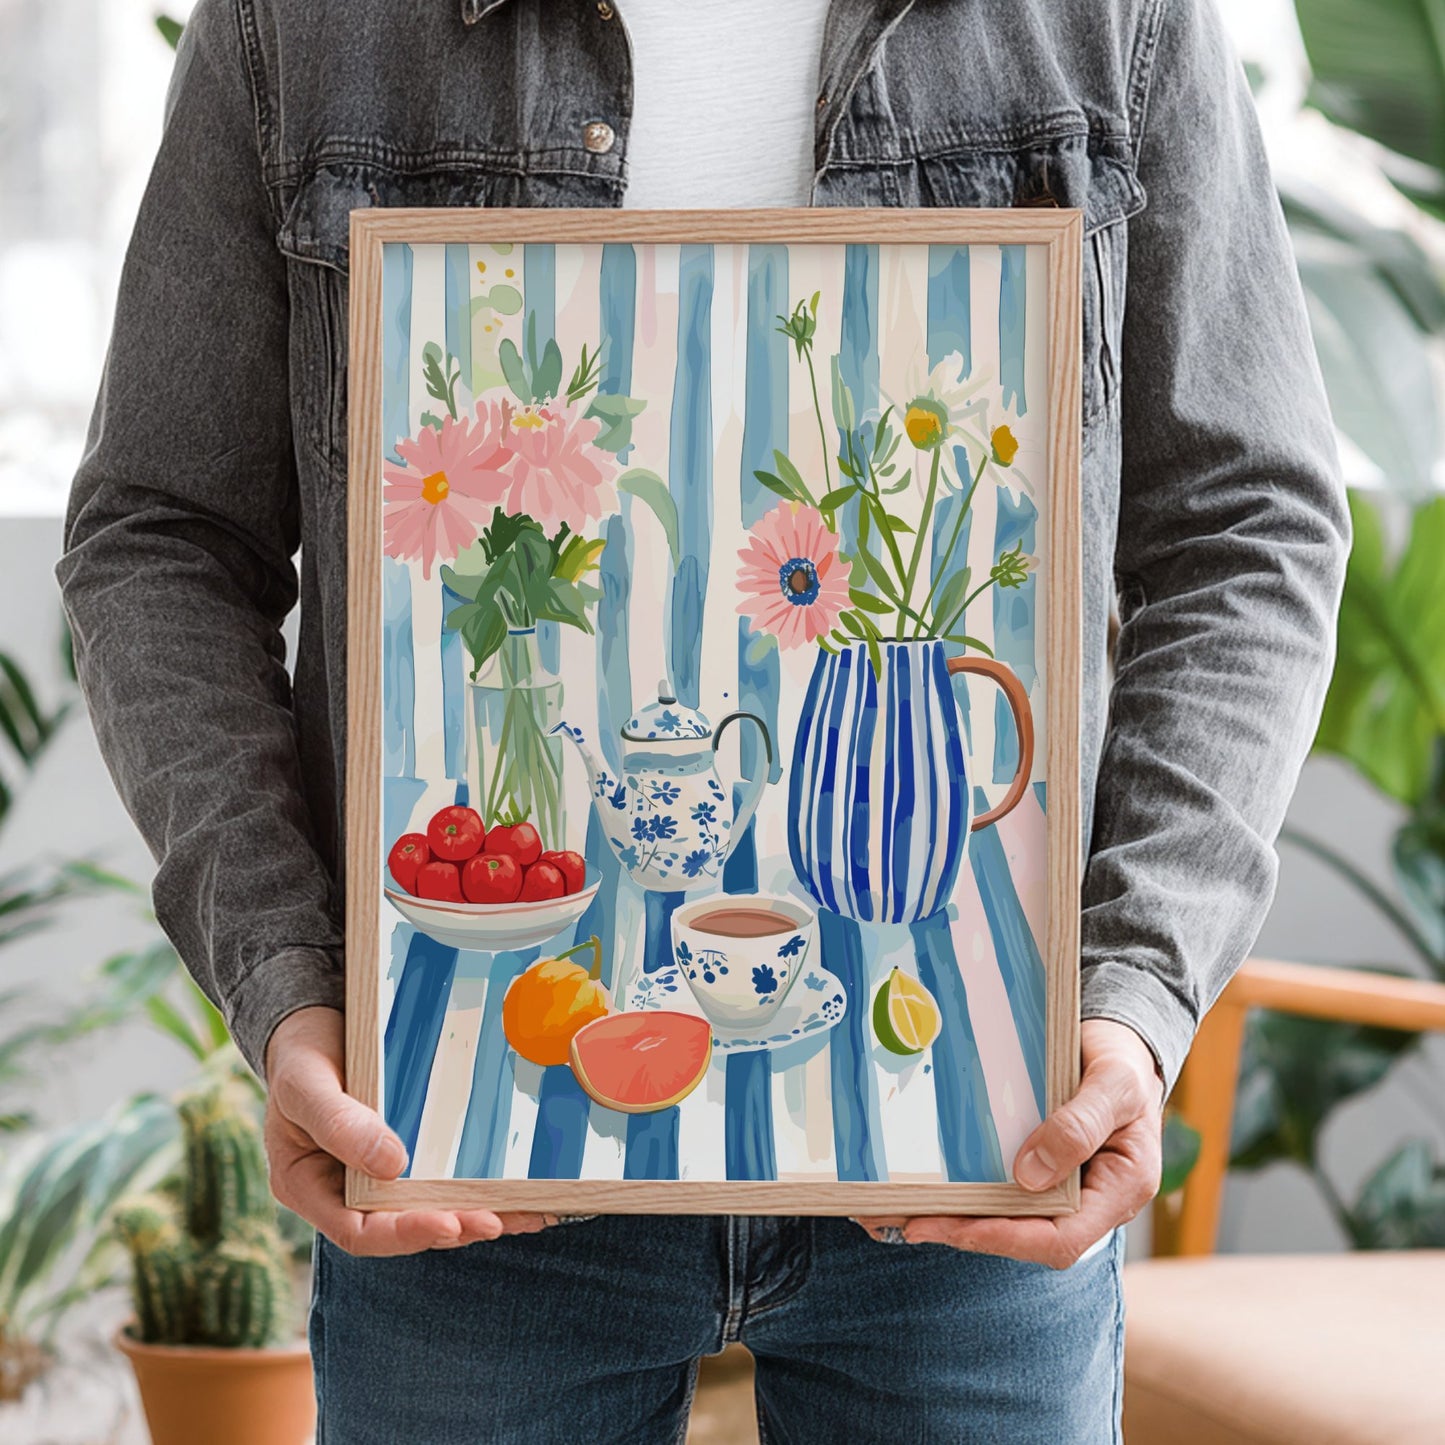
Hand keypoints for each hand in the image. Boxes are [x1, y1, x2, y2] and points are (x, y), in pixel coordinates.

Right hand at [264, 1006, 553, 1255]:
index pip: (358, 1230)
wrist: (315, 1024)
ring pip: (428, 1206)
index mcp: (309, 1187)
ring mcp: (377, 1174)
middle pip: (401, 1225)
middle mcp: (345, 1191)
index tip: (448, 1223)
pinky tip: (519, 1188)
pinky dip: (479, 1184)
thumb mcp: (306, 1084)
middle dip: (452, 1226)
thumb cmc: (300, 1055)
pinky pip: (442, 1175)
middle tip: (497, 1221)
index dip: (404, 1233)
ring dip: (476, 1213)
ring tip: (525, 1215)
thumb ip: (339, 1124)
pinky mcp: (407, 1153)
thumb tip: (391, 1166)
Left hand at [854, 1019, 1164, 1267]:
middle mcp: (1087, 1200)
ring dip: (955, 1215)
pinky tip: (922, 1181)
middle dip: (966, 1231)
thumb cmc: (1125, 1062)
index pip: (1062, 1238)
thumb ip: (1080, 1125)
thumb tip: (1029, 1175)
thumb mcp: (1114, 1084)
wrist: (1118, 1043)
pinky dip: (962, 1188)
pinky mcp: (1034, 1165)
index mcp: (1119, 1191)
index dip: (1008, 1237)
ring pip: (1005, 1215)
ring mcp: (1058, 1184)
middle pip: (1024, 1234)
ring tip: (900, 1209)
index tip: (957, 1225)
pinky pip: (998, 1186)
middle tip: (909, 1220)